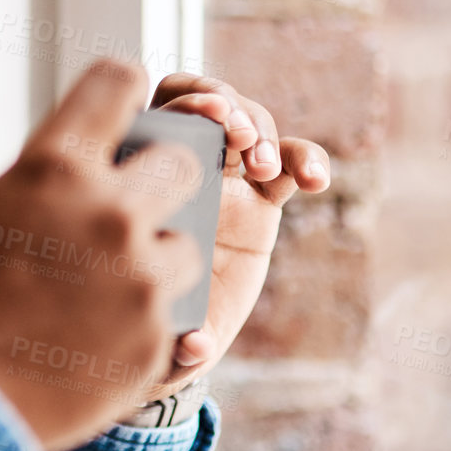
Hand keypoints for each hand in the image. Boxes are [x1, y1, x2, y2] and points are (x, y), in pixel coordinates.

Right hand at [0, 60, 204, 450]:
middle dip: (157, 186)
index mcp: (55, 166)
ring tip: (98, 294)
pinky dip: (140, 322)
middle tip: (120, 215)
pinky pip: (173, 312)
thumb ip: (41, 180)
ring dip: (152, 263)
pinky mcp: (159, 337)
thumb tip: (76, 165)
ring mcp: (143, 276)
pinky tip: (91, 338)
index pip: (119, 82)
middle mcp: (110, 210)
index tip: (121, 111)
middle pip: (182, 164)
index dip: (121, 93)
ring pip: (185, 247)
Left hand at [131, 74, 331, 402]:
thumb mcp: (143, 331)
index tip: (202, 118)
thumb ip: (163, 338)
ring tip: (262, 164)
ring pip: (247, 124)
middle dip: (223, 107)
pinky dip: (304, 158)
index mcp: (136, 178)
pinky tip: (314, 179)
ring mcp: (221, 180)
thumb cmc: (139, 322)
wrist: (169, 330)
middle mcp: (176, 170)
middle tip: (235, 134)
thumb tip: (194, 345)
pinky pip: (289, 162)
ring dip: (262, 131)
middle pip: (202, 106)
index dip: (179, 105)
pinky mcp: (262, 198)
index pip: (152, 116)